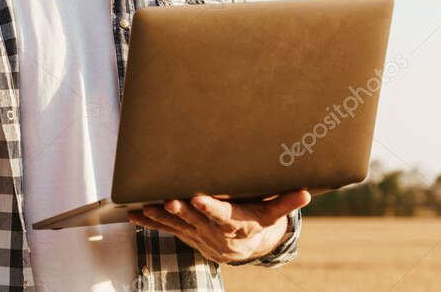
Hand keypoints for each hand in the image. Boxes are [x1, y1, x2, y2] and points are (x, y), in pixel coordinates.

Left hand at [127, 189, 309, 264]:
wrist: (248, 248)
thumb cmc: (260, 221)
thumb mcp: (273, 213)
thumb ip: (285, 202)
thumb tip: (306, 193)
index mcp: (238, 224)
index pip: (224, 216)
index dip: (211, 208)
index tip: (199, 199)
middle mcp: (216, 233)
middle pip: (197, 221)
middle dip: (181, 211)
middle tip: (167, 200)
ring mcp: (200, 235)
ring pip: (178, 226)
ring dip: (160, 217)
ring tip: (144, 208)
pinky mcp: (187, 235)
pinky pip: (167, 230)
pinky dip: (151, 223)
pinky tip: (134, 215)